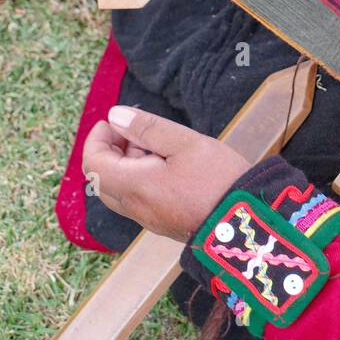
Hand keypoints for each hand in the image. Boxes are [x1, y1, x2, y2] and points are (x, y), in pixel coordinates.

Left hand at [82, 106, 249, 241]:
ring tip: (152, 144)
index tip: (112, 121)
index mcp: (135, 186)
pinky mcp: (164, 223)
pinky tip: (166, 165)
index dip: (96, 139)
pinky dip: (139, 178)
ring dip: (125, 165)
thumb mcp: (186, 143)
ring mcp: (149, 219)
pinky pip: (138, 199)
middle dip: (109, 151)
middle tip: (130, 130)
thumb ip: (148, 128)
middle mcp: (135, 207)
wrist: (246, 223)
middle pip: (101, 179)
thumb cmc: (219, 179)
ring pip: (120, 191)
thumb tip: (115, 116)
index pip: (93, 164)